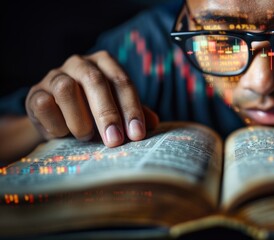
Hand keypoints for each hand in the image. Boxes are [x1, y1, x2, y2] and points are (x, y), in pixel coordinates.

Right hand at [25, 50, 158, 146]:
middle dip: (107, 114)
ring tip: (86, 137)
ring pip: (66, 89)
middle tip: (115, 141)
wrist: (58, 120)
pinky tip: (64, 134)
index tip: (137, 134)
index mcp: (105, 63)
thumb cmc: (95, 113)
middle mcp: (80, 63)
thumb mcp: (117, 112)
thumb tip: (155, 123)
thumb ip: (134, 114)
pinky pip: (44, 105)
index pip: (122, 82)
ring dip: (79, 119)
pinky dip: (57, 124)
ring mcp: (54, 75)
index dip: (131, 108)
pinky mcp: (35, 93)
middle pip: (96, 81)